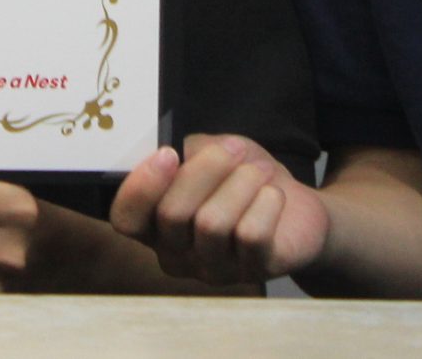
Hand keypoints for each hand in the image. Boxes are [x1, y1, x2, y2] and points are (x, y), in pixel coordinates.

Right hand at [110, 135, 326, 285]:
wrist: (295, 206)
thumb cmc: (240, 177)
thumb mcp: (208, 152)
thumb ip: (186, 153)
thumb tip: (174, 150)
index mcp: (155, 223)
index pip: (126, 219)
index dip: (140, 187)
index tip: (169, 154)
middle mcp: (177, 254)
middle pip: (172, 215)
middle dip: (207, 169)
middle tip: (233, 149)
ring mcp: (214, 269)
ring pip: (212, 224)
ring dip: (241, 183)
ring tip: (259, 171)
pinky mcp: (253, 272)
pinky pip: (251, 236)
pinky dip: (266, 203)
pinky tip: (273, 194)